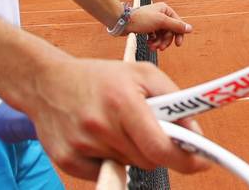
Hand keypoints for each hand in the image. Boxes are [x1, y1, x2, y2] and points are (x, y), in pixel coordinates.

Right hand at [26, 57, 209, 178]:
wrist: (45, 82)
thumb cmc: (101, 77)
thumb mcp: (142, 74)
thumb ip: (174, 99)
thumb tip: (195, 133)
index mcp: (123, 103)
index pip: (160, 146)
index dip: (186, 160)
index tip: (203, 162)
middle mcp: (100, 126)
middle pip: (148, 160)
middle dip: (158, 148)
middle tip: (149, 129)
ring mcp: (81, 146)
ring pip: (128, 165)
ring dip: (132, 152)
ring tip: (117, 126)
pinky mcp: (66, 161)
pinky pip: (104, 173)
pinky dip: (109, 160)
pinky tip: (99, 138)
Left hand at [128, 2, 192, 49]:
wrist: (122, 22)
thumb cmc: (140, 19)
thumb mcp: (161, 22)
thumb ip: (176, 25)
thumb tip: (190, 28)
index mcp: (166, 10)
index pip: (177, 23)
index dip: (178, 34)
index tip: (178, 45)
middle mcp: (161, 14)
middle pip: (170, 31)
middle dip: (165, 40)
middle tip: (161, 48)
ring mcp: (154, 21)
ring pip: (162, 35)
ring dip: (158, 43)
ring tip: (152, 47)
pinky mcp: (147, 28)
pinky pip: (155, 37)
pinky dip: (153, 41)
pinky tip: (148, 44)